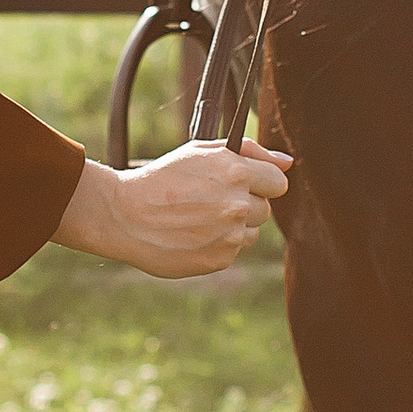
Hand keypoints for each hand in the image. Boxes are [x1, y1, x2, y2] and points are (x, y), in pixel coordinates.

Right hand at [53, 138, 290, 277]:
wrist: (124, 215)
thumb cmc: (163, 177)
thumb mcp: (201, 152)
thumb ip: (249, 151)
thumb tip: (288, 162)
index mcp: (235, 172)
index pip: (278, 182)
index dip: (260, 181)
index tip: (242, 183)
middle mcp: (236, 205)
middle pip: (265, 209)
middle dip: (245, 204)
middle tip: (210, 200)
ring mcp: (228, 236)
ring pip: (251, 232)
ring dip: (233, 227)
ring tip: (199, 218)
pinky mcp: (218, 260)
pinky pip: (233, 251)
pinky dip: (217, 245)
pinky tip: (191, 235)